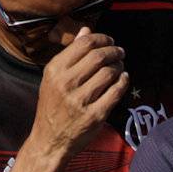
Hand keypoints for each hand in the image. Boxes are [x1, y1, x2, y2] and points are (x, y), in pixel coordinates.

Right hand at [30, 30, 128, 160]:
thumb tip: (86, 30)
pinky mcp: (94, 115)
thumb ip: (71, 54)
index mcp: (55, 70)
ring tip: (120, 67)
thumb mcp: (53, 78)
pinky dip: (123, 81)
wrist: (49, 142)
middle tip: (119, 52)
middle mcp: (66, 84)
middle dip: (114, 51)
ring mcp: (80, 101)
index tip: (109, 41)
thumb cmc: (52, 107)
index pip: (84, 43)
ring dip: (119, 66)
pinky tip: (123, 79)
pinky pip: (115, 92)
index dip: (102, 38)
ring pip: (109, 72)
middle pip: (99, 56)